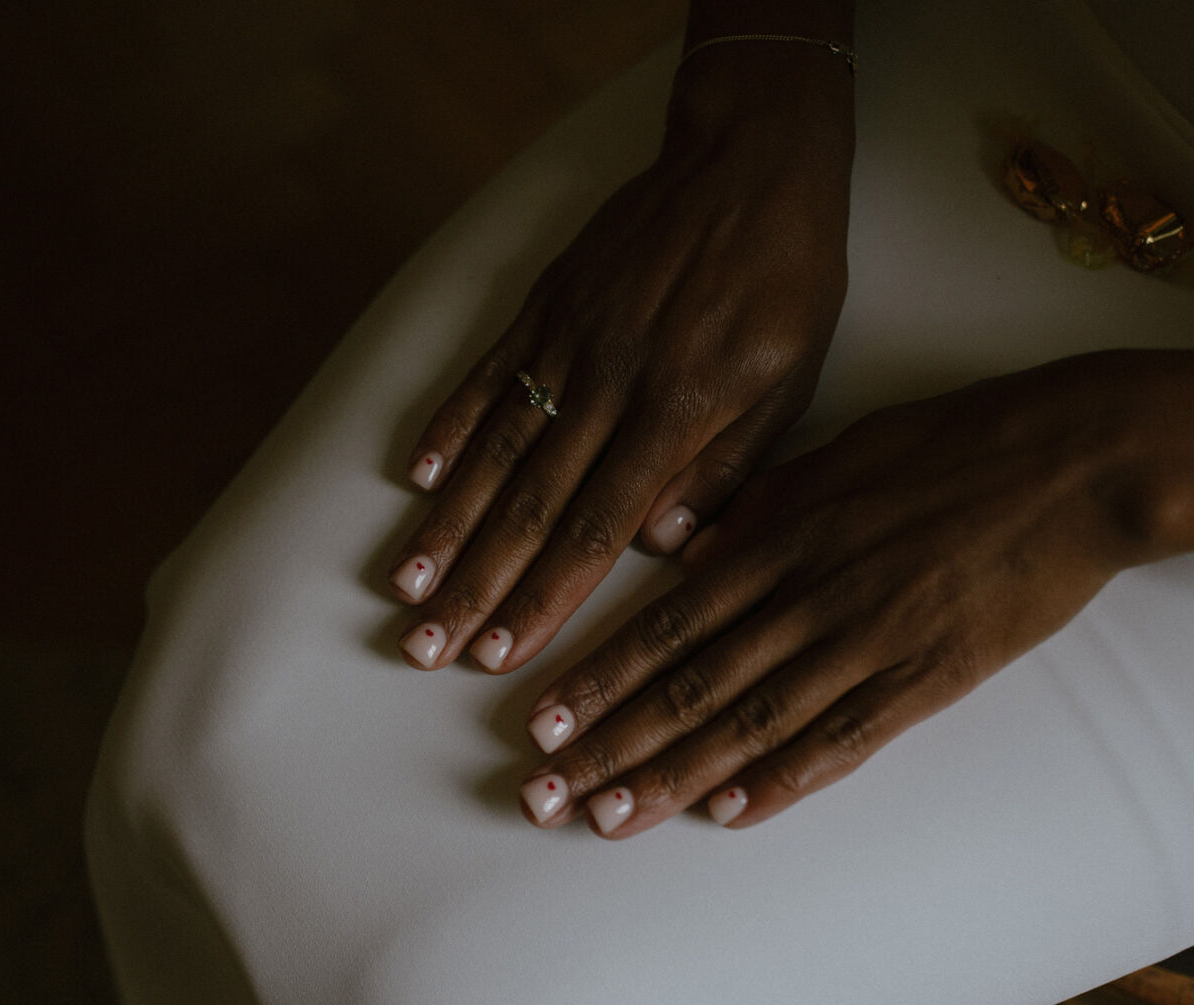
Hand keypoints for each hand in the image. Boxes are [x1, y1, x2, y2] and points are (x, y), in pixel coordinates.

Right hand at [389, 54, 854, 674]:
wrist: (748, 160)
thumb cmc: (783, 279)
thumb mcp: (788, 381)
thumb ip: (726, 470)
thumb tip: (665, 551)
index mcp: (675, 414)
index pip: (595, 528)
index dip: (544, 597)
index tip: (502, 655)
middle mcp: (607, 385)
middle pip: (527, 505)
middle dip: (474, 586)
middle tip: (428, 647)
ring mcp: (565, 343)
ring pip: (494, 450)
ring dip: (446, 526)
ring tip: (405, 586)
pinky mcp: (544, 305)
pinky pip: (485, 374)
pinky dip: (447, 427)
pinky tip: (416, 479)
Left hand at [514, 350, 1193, 837]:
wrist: (1075, 461)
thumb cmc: (951, 446)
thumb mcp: (835, 455)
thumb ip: (756, 511)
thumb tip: (688, 554)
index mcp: (779, 536)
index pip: (664, 624)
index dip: (597, 678)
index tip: (537, 721)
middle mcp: (808, 595)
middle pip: (688, 685)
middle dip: (607, 745)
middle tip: (542, 796)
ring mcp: (869, 641)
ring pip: (749, 722)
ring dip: (671, 776)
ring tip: (607, 820)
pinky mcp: (931, 677)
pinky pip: (843, 739)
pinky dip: (781, 779)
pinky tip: (728, 814)